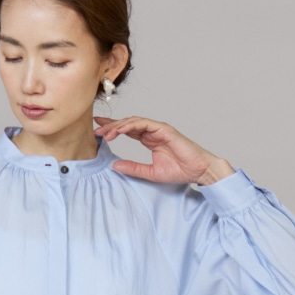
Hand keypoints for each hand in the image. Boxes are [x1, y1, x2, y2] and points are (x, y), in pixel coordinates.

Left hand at [93, 115, 235, 184]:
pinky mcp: (164, 129)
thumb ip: (133, 168)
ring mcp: (158, 129)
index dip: (112, 129)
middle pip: (127, 124)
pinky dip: (131, 125)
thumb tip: (114, 166)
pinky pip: (144, 123)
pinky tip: (120, 130)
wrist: (198, 170)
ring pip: (134, 122)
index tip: (98, 130)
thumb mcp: (150, 173)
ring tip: (106, 133)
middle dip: (111, 126)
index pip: (127, 130)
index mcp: (149, 140)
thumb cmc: (180, 171)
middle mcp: (152, 132)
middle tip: (96, 130)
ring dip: (118, 126)